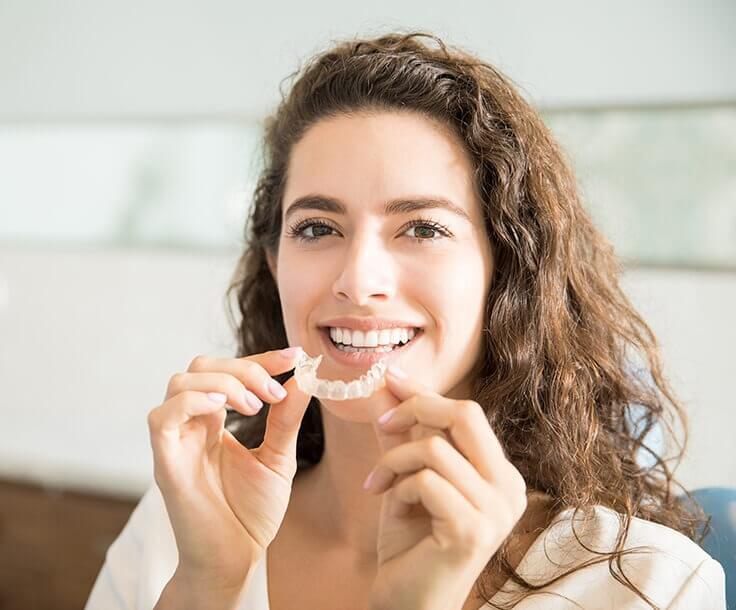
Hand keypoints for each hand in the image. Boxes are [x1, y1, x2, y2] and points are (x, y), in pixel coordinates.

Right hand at [147, 347, 310, 590]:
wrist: (237, 558)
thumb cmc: (251, 512)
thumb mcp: (278, 458)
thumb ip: (285, 419)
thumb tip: (303, 378)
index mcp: (215, 421)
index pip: (229, 371)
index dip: (260, 358)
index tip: (294, 357)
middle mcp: (192, 425)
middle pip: (201, 366)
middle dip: (243, 367)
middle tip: (273, 392)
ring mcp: (176, 441)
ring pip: (180, 382)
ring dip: (223, 383)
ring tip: (254, 406)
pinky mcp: (165, 462)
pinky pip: (162, 416)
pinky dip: (193, 401)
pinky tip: (224, 410)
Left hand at [365, 367, 527, 609]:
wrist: (407, 602)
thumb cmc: (411, 542)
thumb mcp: (407, 477)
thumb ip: (403, 434)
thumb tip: (386, 386)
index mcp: (500, 474)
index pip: (468, 414)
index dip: (426, 393)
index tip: (390, 377)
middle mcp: (509, 488)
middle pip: (466, 414)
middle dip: (416, 408)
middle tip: (383, 424)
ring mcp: (496, 510)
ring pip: (435, 448)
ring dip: (394, 460)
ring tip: (378, 484)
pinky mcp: (473, 529)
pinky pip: (426, 480)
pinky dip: (398, 487)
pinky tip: (391, 507)